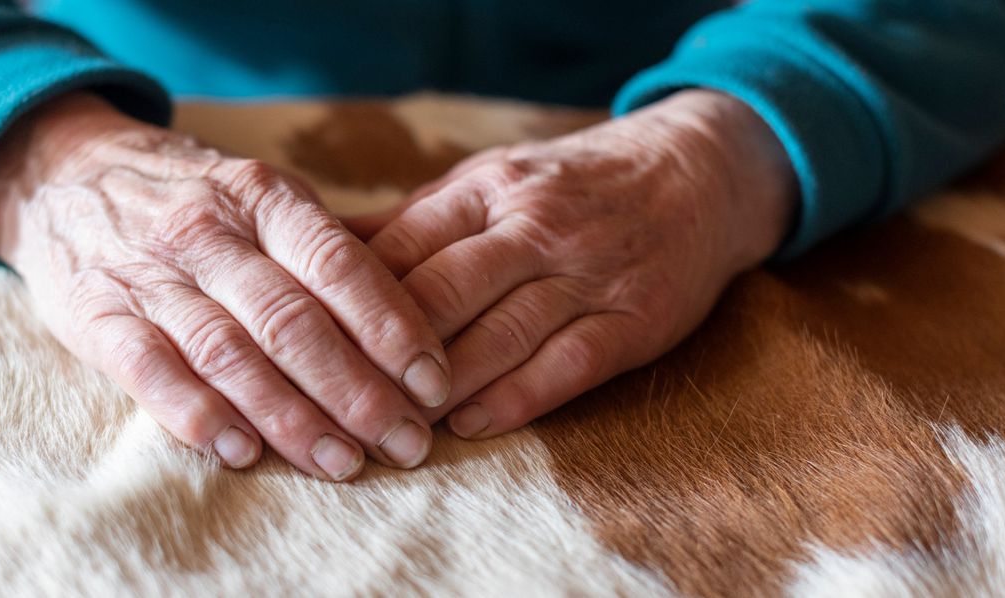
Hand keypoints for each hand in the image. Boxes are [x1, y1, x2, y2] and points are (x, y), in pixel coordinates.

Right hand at [0, 93, 450, 480]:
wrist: (66, 173)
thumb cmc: (196, 200)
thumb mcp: (263, 196)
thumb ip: (326, 249)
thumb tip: (419, 318)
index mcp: (263, 197)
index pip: (339, 265)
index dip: (392, 327)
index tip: (433, 384)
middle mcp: (208, 230)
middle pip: (292, 320)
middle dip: (357, 391)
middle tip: (405, 442)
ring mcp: (149, 273)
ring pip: (229, 352)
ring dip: (291, 416)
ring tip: (342, 463)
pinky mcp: (96, 314)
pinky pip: (149, 370)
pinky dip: (197, 415)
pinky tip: (242, 453)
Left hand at [363, 90, 795, 437]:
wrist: (698, 173)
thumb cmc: (571, 185)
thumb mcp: (493, 178)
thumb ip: (414, 221)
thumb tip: (321, 250)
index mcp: (489, 188)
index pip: (400, 249)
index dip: (344, 306)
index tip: (306, 352)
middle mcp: (536, 227)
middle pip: (440, 294)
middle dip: (381, 356)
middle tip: (334, 406)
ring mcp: (589, 274)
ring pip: (499, 336)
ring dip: (439, 390)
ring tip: (389, 428)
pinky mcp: (635, 319)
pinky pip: (567, 366)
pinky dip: (516, 399)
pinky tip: (471, 425)